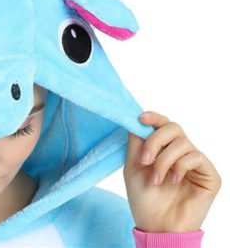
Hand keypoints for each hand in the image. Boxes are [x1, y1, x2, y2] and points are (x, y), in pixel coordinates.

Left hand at [124, 111, 221, 232]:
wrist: (157, 226)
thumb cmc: (144, 198)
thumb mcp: (133, 165)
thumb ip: (136, 141)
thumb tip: (136, 118)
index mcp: (163, 147)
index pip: (162, 124)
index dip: (153, 117)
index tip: (140, 119)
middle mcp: (180, 151)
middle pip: (172, 127)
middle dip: (155, 140)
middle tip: (145, 160)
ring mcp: (195, 162)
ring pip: (182, 142)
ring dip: (164, 160)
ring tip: (156, 179)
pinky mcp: (209, 174)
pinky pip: (195, 156)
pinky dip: (180, 166)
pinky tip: (173, 181)